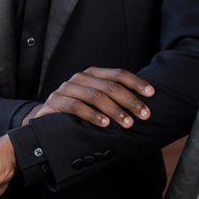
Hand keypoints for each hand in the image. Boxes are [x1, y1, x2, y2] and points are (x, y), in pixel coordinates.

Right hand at [22, 66, 153, 129]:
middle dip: (130, 101)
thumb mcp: (96, 101)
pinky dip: (93, 115)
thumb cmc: (79, 110)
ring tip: (128, 123)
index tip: (151, 93)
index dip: (136, 82)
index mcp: (93, 74)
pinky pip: (76, 107)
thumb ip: (113, 98)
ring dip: (115, 110)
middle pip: (110, 86)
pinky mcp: (56, 101)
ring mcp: (67, 88)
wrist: (47, 119)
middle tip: (144, 114)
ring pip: (96, 96)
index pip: (118, 74)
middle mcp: (81, 77)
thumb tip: (143, 105)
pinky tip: (104, 124)